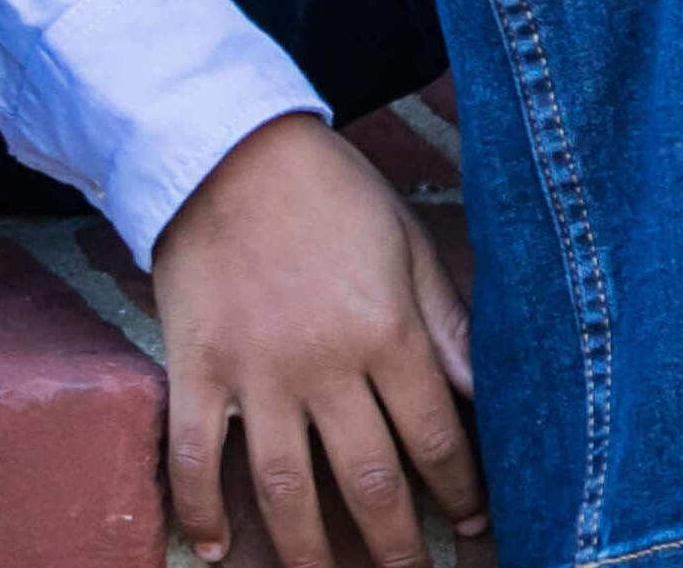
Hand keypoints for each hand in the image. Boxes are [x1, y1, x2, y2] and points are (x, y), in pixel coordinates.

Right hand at [150, 112, 479, 567]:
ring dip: (309, 548)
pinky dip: (199, 510)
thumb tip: (487, 392)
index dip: (460, 490)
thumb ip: (448, 326)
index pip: (436, 436)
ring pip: (285, 487)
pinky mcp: (196, 370)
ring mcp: (256, 373)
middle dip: (396, 542)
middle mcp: (326, 364)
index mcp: (388, 332)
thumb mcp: (410, 248)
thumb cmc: (334, 196)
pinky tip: (211, 552)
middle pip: (368, 478)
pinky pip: (195, 457)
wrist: (230, 154)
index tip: (474, 525)